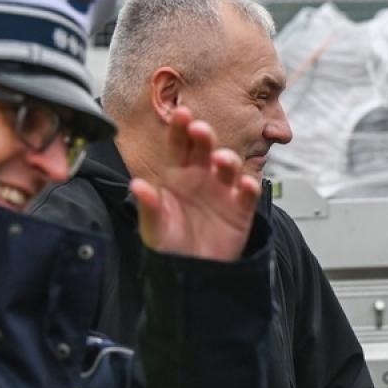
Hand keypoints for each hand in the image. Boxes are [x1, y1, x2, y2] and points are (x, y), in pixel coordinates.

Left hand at [133, 105, 260, 259]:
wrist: (196, 272)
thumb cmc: (172, 246)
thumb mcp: (154, 229)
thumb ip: (149, 208)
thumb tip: (138, 186)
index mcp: (176, 175)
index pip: (178, 146)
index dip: (179, 129)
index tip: (181, 114)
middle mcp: (201, 178)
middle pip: (204, 149)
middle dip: (203, 136)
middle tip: (199, 129)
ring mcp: (223, 192)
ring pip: (229, 167)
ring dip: (227, 159)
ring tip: (222, 160)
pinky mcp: (241, 209)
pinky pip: (248, 194)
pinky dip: (249, 187)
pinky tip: (246, 183)